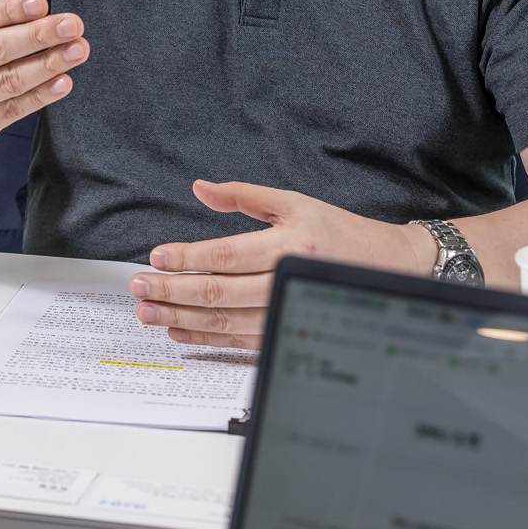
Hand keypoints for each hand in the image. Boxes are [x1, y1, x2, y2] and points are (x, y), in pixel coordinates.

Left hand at [129, 180, 433, 348]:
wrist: (389, 268)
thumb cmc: (339, 231)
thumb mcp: (294, 202)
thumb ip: (244, 196)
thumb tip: (200, 189)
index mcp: (289, 245)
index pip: (226, 255)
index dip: (187, 258)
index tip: (156, 258)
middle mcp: (287, 281)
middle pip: (219, 292)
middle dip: (172, 291)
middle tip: (138, 288)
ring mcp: (287, 311)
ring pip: (225, 321)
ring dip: (181, 318)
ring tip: (148, 312)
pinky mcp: (287, 333)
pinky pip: (239, 340)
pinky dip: (205, 337)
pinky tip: (179, 331)